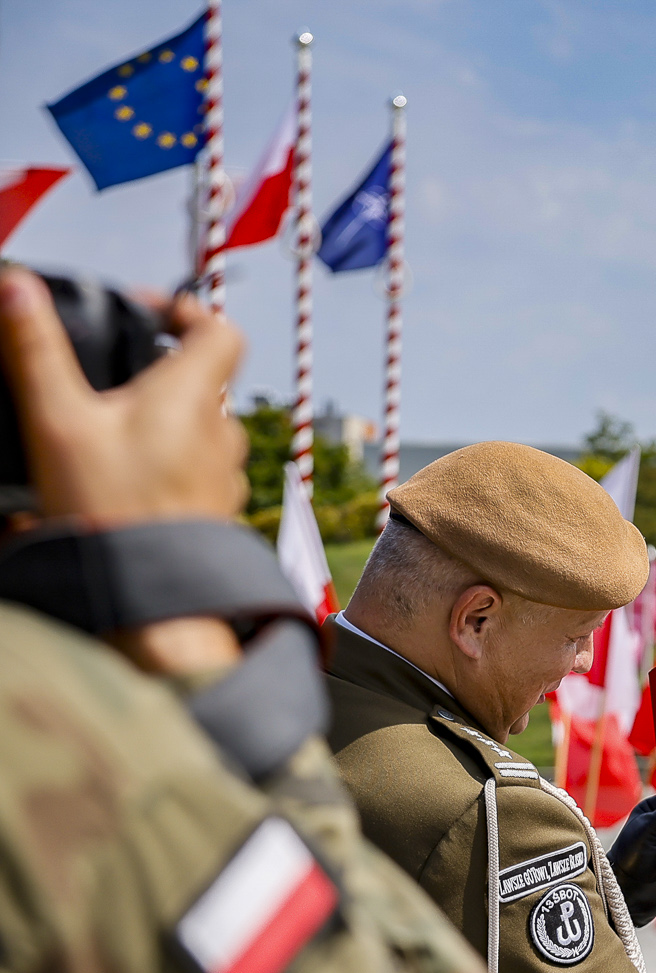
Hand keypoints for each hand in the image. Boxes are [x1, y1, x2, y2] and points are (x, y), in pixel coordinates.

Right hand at [0, 268, 246, 525]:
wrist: (151, 594)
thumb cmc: (110, 506)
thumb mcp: (57, 420)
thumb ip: (36, 351)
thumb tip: (17, 285)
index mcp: (194, 395)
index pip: (219, 330)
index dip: (186, 311)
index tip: (144, 312)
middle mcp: (221, 431)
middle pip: (204, 380)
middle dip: (158, 373)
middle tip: (108, 380)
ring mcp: (225, 474)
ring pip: (200, 428)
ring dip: (163, 421)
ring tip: (110, 432)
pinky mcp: (217, 510)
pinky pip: (198, 472)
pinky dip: (168, 463)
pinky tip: (126, 479)